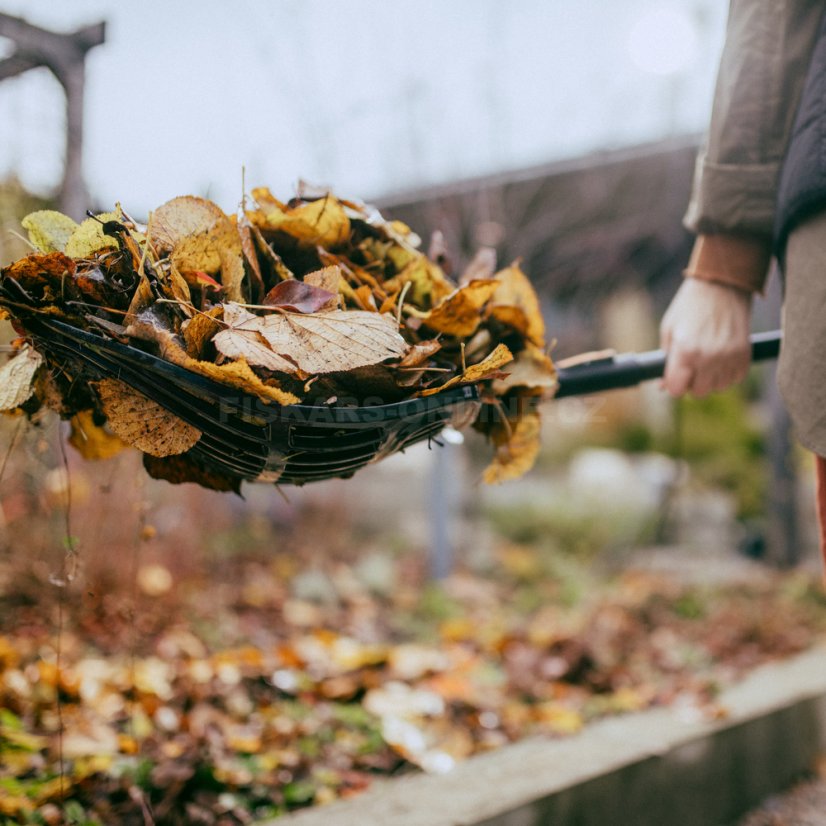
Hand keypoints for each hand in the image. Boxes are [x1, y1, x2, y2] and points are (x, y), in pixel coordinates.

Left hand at [660, 278, 752, 396]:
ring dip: (710, 378)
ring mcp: (729, 357)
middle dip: (692, 382)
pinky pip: (735, 378)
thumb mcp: (669, 329)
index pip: (677, 389)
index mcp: (686, 351)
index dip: (673, 384)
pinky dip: (727, 372)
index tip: (675, 376)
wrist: (722, 285)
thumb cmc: (690, 306)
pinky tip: (720, 356)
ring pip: (718, 387)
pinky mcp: (745, 354)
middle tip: (691, 364)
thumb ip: (665, 360)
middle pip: (698, 392)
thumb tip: (663, 386)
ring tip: (706, 358)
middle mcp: (709, 357)